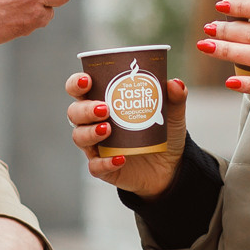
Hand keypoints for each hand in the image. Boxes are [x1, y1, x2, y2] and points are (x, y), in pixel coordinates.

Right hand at [63, 71, 188, 198]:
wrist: (171, 167)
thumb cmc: (162, 133)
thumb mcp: (172, 115)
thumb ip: (175, 98)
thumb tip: (175, 84)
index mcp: (103, 102)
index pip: (80, 90)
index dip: (76, 83)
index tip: (87, 81)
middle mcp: (94, 123)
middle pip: (74, 113)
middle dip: (84, 109)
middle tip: (105, 109)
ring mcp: (96, 146)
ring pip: (79, 137)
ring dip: (90, 132)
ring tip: (108, 130)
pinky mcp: (103, 168)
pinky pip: (95, 167)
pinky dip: (105, 163)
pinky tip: (120, 159)